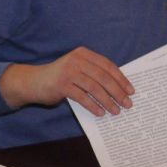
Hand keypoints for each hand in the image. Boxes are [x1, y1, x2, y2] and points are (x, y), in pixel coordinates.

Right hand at [0, 47, 133, 116]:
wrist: (34, 82)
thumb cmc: (60, 77)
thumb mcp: (77, 69)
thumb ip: (93, 73)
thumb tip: (119, 89)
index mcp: (83, 54)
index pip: (108, 65)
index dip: (121, 79)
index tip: (131, 91)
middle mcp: (76, 60)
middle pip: (103, 77)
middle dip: (118, 92)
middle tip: (127, 104)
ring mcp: (68, 71)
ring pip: (94, 88)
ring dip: (108, 101)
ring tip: (116, 111)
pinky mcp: (61, 84)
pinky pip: (82, 97)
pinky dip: (93, 106)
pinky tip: (100, 113)